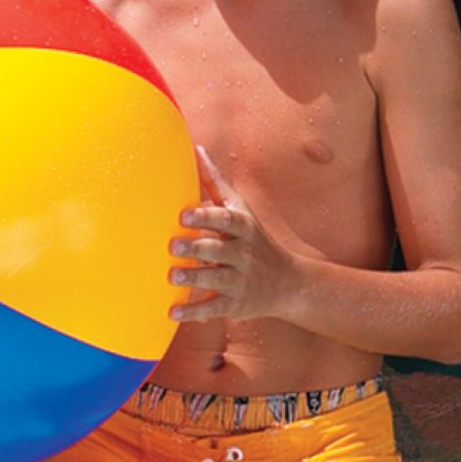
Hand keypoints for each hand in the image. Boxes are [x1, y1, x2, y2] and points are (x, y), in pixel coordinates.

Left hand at [167, 146, 296, 322]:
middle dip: (197, 248)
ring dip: (194, 279)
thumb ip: (215, 183)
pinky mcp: (235, 304)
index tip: (184, 215)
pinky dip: (193, 312)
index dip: (207, 217)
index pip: (226, 220)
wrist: (288, 283)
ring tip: (172, 275)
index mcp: (242, 228)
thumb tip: (197, 148)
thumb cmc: (253, 238)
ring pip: (216, 280)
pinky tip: (172, 312)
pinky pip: (213, 309)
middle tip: (173, 245)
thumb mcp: (241, 210)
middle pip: (219, 250)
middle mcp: (242, 254)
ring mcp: (240, 281)